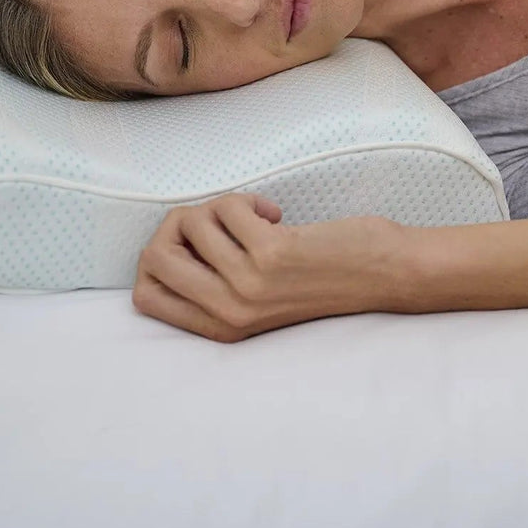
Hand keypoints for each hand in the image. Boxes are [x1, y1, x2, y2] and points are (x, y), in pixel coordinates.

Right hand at [131, 192, 406, 342]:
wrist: (383, 275)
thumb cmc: (322, 278)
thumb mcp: (258, 300)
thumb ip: (214, 284)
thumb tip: (169, 237)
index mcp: (220, 327)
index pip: (144, 298)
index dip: (156, 258)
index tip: (194, 245)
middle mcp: (228, 312)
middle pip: (151, 257)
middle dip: (176, 225)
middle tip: (217, 223)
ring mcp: (247, 286)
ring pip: (190, 222)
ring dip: (221, 206)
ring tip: (254, 218)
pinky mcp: (271, 255)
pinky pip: (227, 207)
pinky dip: (248, 200)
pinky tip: (276, 215)